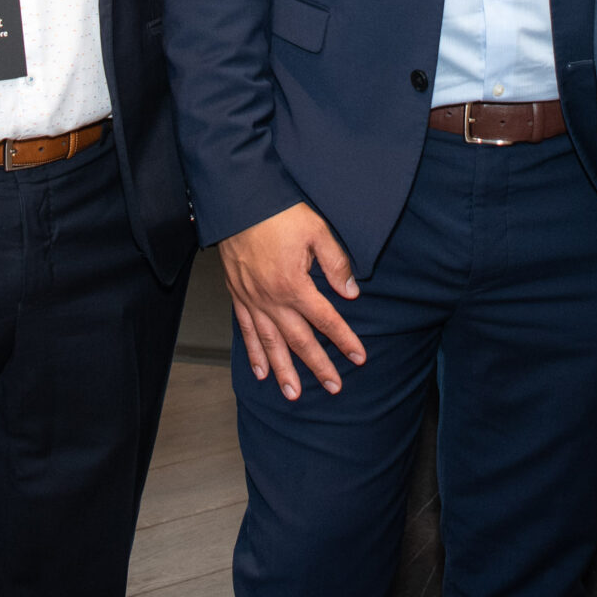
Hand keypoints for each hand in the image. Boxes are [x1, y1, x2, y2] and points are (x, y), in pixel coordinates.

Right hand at [217, 202, 364, 399]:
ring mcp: (252, 300)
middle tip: (333, 387)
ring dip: (283, 371)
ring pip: (270, 343)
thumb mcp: (316, 231)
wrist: (238, 202)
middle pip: (299, 340)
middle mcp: (272, 299)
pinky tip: (260, 371)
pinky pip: (246, 331)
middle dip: (318, 366)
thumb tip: (351, 293)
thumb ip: (336, 264)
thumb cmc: (278, 213)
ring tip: (293, 394)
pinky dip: (253, 353)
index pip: (326, 320)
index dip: (344, 340)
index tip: (358, 357)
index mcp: (294, 285)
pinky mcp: (237, 295)